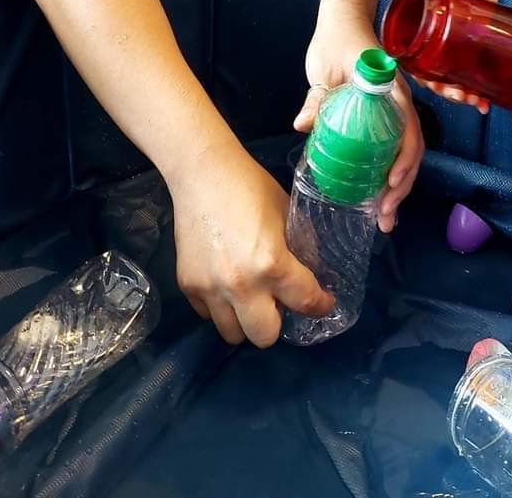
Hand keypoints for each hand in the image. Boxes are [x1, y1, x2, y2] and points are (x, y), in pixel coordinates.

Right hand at [168, 134, 333, 345]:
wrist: (203, 173)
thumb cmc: (251, 187)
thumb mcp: (287, 213)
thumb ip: (301, 246)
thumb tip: (313, 270)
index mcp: (272, 264)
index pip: (305, 302)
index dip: (320, 306)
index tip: (323, 304)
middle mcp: (241, 285)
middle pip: (264, 337)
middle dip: (277, 323)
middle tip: (279, 303)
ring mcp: (210, 289)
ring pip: (232, 334)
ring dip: (245, 320)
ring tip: (250, 297)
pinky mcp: (187, 286)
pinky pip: (208, 314)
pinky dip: (220, 307)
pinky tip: (225, 284)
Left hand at [297, 7, 424, 233]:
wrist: (344, 19)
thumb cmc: (337, 39)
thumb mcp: (324, 68)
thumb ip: (318, 96)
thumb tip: (302, 125)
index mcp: (390, 90)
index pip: (407, 128)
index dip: (403, 158)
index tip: (390, 184)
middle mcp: (398, 103)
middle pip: (411, 149)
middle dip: (402, 186)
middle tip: (384, 216)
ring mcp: (393, 110)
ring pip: (405, 153)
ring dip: (398, 187)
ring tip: (384, 218)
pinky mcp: (383, 116)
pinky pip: (393, 148)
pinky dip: (389, 174)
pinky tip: (378, 197)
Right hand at [416, 0, 489, 114]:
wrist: (467, 3)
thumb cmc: (451, 0)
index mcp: (422, 46)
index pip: (419, 68)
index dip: (427, 79)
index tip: (437, 84)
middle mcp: (434, 60)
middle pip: (438, 84)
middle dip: (450, 93)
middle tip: (462, 95)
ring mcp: (450, 66)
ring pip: (454, 89)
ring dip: (465, 98)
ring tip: (478, 101)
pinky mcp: (466, 69)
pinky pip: (469, 87)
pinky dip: (477, 98)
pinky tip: (485, 104)